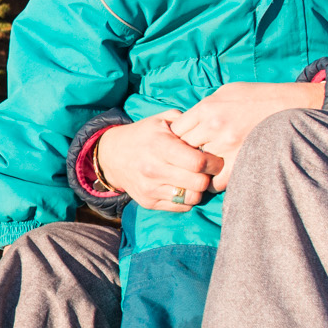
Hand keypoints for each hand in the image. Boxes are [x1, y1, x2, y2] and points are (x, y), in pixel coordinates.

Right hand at [94, 113, 222, 211]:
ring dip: (199, 189)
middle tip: (209, 171)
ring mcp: (150, 189)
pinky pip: (181, 207)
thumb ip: (187, 122)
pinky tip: (184, 186)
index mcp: (160, 146)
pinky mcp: (148, 202)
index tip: (216, 159)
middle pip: (198, 183)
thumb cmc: (144, 135)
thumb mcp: (162, 120)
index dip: (213, 162)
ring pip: (192, 198)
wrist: (112, 156)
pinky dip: (187, 198)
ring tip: (196, 178)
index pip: (198, 163)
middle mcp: (154, 170)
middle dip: (209, 177)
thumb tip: (210, 131)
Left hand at [165, 80, 326, 182]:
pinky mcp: (241, 160)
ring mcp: (227, 145)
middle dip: (182, 154)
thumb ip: (203, 108)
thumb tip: (186, 121)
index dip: (175, 138)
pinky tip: (213, 177)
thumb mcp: (224, 93)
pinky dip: (212, 181)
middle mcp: (213, 126)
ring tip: (197, 169)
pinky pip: (217, 180)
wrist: (287, 105)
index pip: (176, 130)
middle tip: (184, 159)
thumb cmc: (255, 96)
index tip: (177, 143)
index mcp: (206, 108)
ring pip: (198, 165)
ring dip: (196, 168)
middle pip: (184, 148)